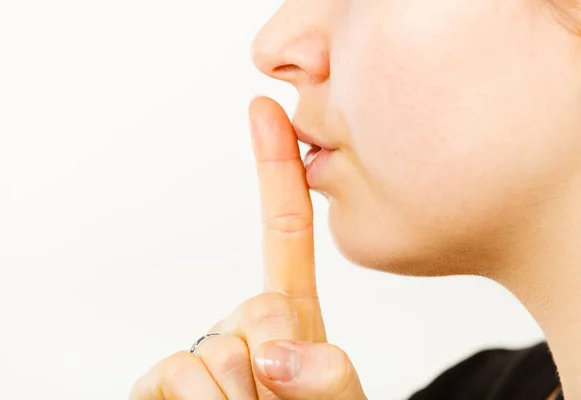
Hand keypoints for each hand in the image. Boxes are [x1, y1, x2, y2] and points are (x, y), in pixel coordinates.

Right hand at [129, 97, 367, 399]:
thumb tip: (276, 352)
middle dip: (272, 365)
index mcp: (291, 316)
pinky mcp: (160, 381)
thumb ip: (332, 380)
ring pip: (217, 353)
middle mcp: (242, 324)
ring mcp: (200, 352)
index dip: (276, 168)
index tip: (266, 111)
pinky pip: (177, 377)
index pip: (285, 229)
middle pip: (256, 306)